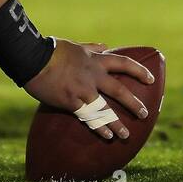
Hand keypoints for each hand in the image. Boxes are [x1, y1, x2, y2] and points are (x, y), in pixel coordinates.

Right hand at [24, 39, 154, 139]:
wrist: (31, 57)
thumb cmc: (50, 49)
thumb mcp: (75, 45)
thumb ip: (91, 47)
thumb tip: (105, 45)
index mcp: (95, 60)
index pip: (124, 63)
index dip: (139, 71)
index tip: (150, 79)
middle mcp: (93, 75)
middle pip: (120, 91)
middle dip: (134, 103)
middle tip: (144, 114)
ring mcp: (83, 90)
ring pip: (106, 110)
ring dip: (117, 123)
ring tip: (126, 135)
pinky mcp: (71, 101)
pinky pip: (89, 117)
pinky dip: (99, 127)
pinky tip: (107, 135)